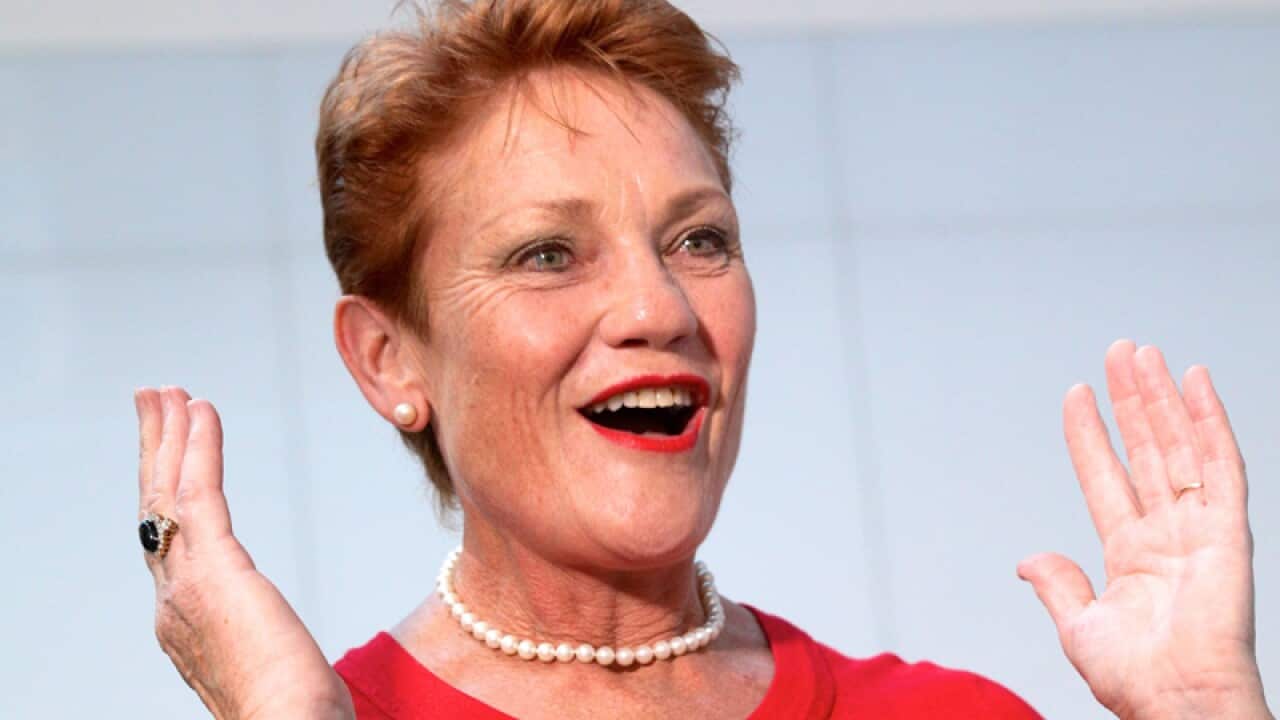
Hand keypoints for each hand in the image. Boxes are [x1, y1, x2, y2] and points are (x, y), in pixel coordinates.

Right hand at [136, 387, 352, 718]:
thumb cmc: (293, 715)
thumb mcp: (270, 666)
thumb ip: (261, 637)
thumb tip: (275, 635)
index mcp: (184, 621)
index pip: (169, 540)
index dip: (166, 491)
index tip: (173, 452)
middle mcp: (173, 600)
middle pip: (154, 508)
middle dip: (156, 450)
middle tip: (154, 401)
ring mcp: (186, 584)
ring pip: (168, 491)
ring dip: (169, 435)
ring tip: (169, 392)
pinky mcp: (217, 569)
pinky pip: (201, 492)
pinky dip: (199, 446)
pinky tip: (201, 410)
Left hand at [1018, 341, 1271, 718]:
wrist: (1177, 703)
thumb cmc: (1136, 680)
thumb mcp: (1079, 627)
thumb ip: (1057, 585)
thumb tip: (1027, 560)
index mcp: (1129, 554)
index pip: (1105, 475)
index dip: (1091, 435)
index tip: (1077, 394)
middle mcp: (1165, 532)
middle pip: (1144, 449)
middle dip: (1130, 400)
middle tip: (1119, 351)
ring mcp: (1197, 527)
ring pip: (1176, 444)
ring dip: (1160, 397)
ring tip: (1143, 353)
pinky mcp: (1228, 530)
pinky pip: (1220, 463)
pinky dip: (1210, 420)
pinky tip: (1196, 381)